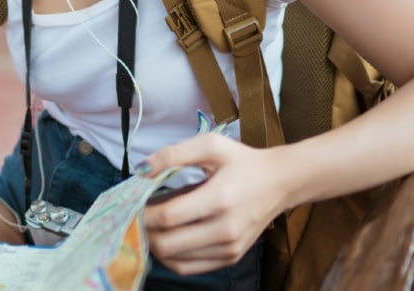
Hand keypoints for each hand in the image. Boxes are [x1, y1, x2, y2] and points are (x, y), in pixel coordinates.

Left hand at [140, 134, 287, 275]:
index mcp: (220, 199)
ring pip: (175, 260)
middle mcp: (226, 229)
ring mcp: (230, 248)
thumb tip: (140, 170)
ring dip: (155, 246)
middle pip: (168, 244)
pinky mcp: (231, 257)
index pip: (169, 217)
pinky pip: (190, 267)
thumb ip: (173, 154)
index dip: (144, 213)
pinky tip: (167, 238)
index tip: (133, 204)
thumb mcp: (210, 145)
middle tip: (138, 216)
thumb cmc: (242, 161)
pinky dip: (171, 257)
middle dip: (145, 232)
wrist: (280, 182)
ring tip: (151, 226)